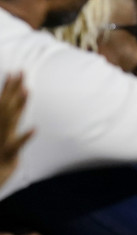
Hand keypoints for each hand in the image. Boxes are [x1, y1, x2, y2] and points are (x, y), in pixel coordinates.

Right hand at [0, 73, 31, 187]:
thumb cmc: (0, 162)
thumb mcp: (8, 143)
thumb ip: (12, 127)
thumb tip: (19, 115)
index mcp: (0, 127)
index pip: (4, 103)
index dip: (9, 88)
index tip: (16, 72)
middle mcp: (1, 130)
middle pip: (7, 106)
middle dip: (14, 89)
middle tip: (21, 72)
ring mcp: (4, 141)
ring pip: (11, 120)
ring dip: (18, 105)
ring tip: (27, 90)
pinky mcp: (9, 155)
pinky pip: (17, 145)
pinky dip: (25, 137)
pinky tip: (35, 128)